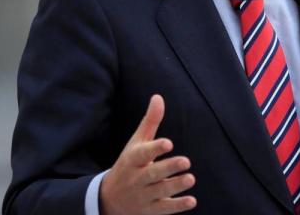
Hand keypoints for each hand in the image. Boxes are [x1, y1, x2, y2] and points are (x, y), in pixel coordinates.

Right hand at [100, 94, 195, 214]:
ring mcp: (142, 196)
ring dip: (175, 186)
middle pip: (151, 174)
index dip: (155, 148)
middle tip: (186, 161)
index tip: (168, 142)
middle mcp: (136, 178)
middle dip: (168, 168)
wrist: (108, 199)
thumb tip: (158, 96)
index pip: (142, 154)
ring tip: (191, 178)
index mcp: (132, 160)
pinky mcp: (149, 210)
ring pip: (159, 192)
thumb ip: (150, 122)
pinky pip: (163, 209)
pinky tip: (192, 201)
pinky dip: (177, 206)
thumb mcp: (136, 143)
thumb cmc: (130, 164)